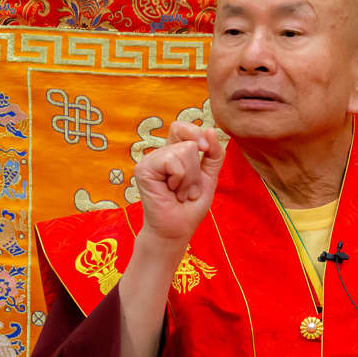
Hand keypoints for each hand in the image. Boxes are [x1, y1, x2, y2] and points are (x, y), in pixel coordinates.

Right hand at [134, 122, 224, 245]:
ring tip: (179, 193)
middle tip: (186, 189)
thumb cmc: (189, 206)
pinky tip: (170, 192)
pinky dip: (180, 180)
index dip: (195, 133)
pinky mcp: (143, 169)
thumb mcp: (209, 177)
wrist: (177, 229)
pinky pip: (173, 162)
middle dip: (196, 170)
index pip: (181, 127)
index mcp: (172, 153)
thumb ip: (214, 154)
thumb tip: (211, 129)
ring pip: (184, 151)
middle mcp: (160, 154)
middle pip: (189, 142)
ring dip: (189, 179)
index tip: (205, 149)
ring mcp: (150, 160)